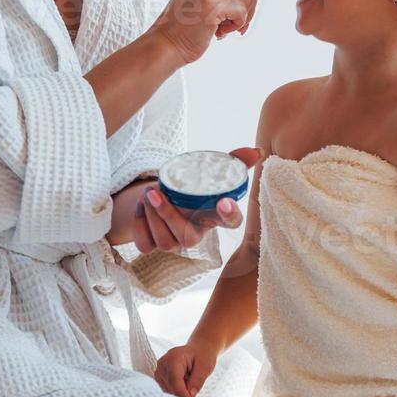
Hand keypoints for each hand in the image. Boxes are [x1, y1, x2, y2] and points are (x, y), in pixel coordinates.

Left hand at [129, 147, 259, 251]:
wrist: (162, 195)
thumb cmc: (191, 186)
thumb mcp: (210, 171)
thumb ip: (233, 161)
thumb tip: (256, 150)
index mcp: (214, 216)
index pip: (232, 222)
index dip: (230, 214)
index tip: (224, 200)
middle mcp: (196, 234)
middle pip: (188, 238)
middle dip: (169, 215)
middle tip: (156, 192)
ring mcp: (174, 243)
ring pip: (164, 242)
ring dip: (152, 216)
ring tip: (146, 194)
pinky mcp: (153, 245)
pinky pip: (145, 244)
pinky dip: (139, 223)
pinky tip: (141, 206)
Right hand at [154, 337, 219, 396]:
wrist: (198, 349)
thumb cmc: (202, 356)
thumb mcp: (205, 367)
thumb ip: (197, 382)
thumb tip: (190, 396)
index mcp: (173, 358)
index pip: (174, 381)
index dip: (182, 394)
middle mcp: (162, 364)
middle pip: (170, 388)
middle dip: (182, 395)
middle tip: (193, 393)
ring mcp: (159, 371)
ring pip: (168, 392)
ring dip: (179, 393)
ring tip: (189, 382)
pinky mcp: (159, 378)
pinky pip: (167, 391)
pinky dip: (176, 392)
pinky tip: (184, 384)